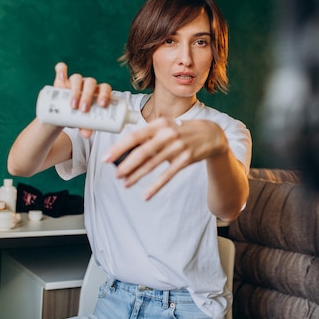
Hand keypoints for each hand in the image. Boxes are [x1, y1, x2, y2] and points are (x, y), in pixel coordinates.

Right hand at [53, 62, 112, 137]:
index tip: (103, 105)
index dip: (105, 94)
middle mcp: (87, 85)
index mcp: (98, 92)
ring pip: (77, 79)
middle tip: (84, 109)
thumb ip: (86, 127)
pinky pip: (61, 70)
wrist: (62, 115)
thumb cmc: (79, 118)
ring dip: (75, 90)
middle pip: (91, 84)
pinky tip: (61, 75)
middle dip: (88, 96)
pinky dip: (61, 70)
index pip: (105, 88)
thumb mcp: (83, 123)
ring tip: (73, 105)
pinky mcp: (61, 80)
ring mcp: (74, 81)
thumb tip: (87, 134)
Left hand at [103, 118, 228, 199]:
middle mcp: (168, 134)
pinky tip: (146, 194)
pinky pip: (167, 175)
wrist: (211, 134)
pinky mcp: (186, 159)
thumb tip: (126, 152)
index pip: (135, 136)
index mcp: (160, 124)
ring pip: (152, 165)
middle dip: (126, 165)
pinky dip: (155, 186)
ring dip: (137, 175)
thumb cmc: (183, 131)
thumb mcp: (166, 127)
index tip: (107, 158)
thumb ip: (149, 137)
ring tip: (126, 183)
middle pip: (142, 152)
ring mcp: (178, 147)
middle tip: (116, 174)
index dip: (119, 148)